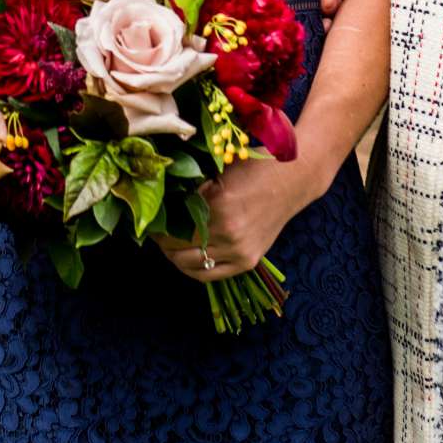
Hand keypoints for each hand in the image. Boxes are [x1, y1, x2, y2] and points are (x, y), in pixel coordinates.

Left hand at [153, 155, 316, 280]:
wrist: (293, 178)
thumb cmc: (253, 166)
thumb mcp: (217, 171)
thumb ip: (191, 188)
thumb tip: (159, 199)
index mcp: (218, 206)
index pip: (173, 223)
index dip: (157, 223)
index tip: (149, 218)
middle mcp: (229, 233)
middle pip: (178, 246)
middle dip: (161, 239)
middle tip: (153, 231)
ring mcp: (240, 251)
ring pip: (192, 264)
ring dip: (174, 255)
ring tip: (166, 244)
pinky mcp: (248, 261)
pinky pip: (211, 275)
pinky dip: (193, 269)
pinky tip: (183, 258)